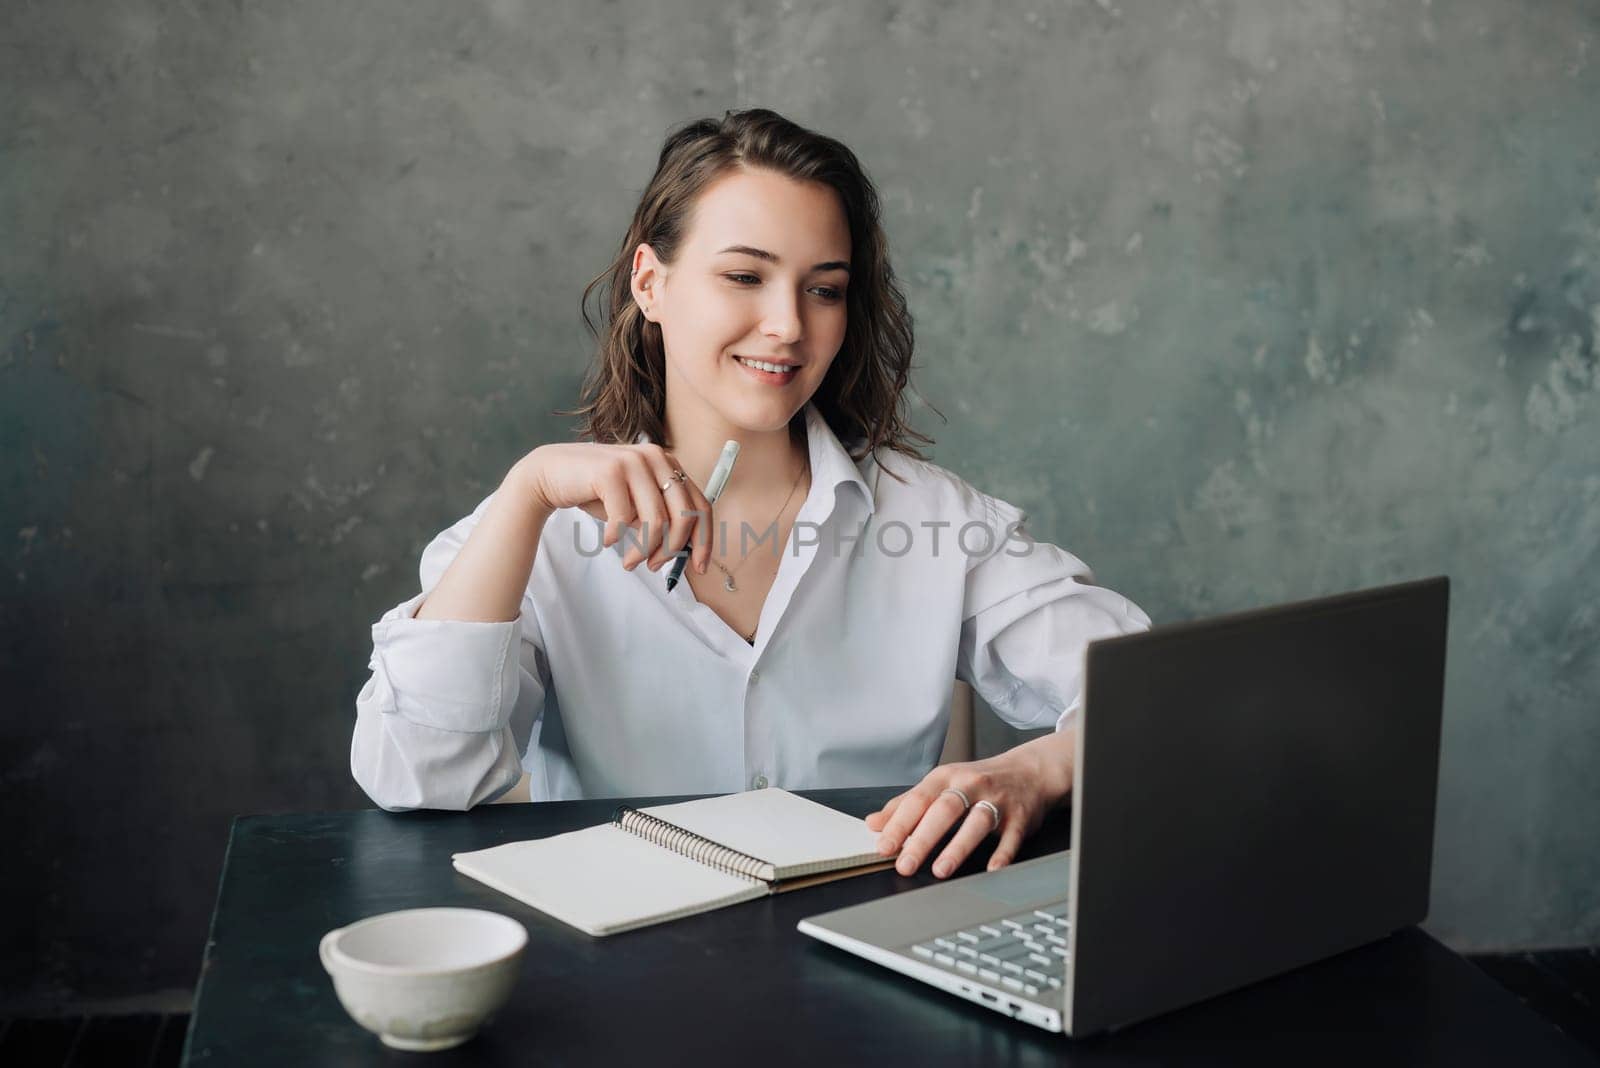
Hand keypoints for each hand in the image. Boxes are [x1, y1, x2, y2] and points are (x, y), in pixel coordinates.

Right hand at [522, 442, 714, 574]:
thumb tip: (688, 551)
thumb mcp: (637, 506)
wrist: (552, 474)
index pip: (701, 505)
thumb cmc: (599, 493)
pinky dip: (617, 537)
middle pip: (684, 516)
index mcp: (669, 465)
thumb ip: (662, 520)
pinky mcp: (611, 470)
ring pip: (657, 520)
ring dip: (643, 550)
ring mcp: (634, 461)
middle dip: (671, 550)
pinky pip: (624, 518)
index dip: (704, 540)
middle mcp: (657, 458)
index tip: (699, 568)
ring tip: (629, 562)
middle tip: (653, 566)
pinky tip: (608, 540)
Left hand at [865, 731, 1075, 878]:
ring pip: (977, 821)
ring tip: (940, 870)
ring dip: (958, 846)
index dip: (899, 824)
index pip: (917, 800)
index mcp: (945, 778)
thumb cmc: (977, 782)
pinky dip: (1002, 853)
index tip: (884, 847)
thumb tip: (873, 823)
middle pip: (944, 810)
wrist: (1029, 772)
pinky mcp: (1020, 817)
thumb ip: (906, 804)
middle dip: (923, 838)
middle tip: (905, 864)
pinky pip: (1011, 836)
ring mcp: (997, 800)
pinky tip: (992, 869)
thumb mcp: (940, 785)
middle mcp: (970, 785)